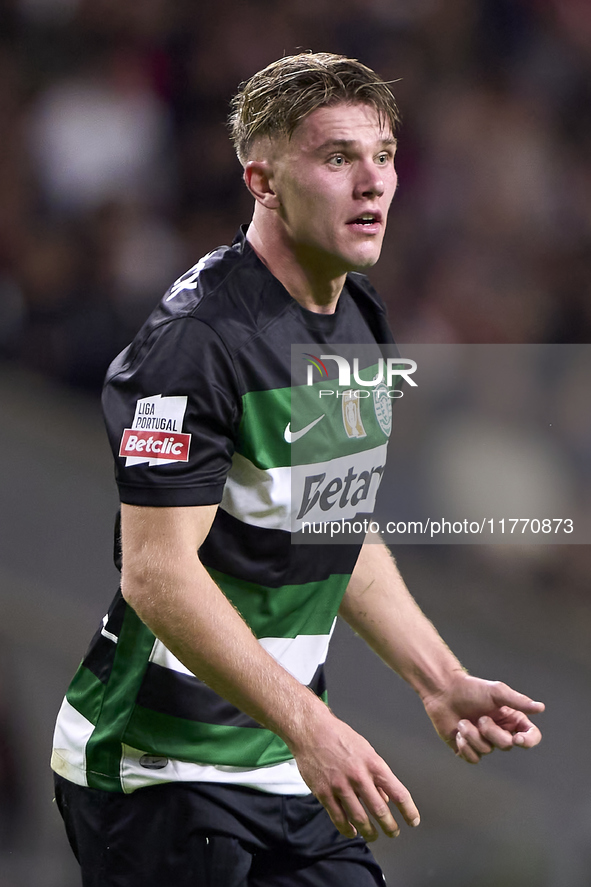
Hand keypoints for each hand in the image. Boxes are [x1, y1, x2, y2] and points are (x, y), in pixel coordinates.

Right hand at [292, 710, 419, 841]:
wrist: (311, 730)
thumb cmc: (340, 737)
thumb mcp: (365, 750)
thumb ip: (376, 775)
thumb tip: (385, 799)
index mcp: (373, 763)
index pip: (398, 792)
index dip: (408, 810)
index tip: (413, 821)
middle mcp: (359, 776)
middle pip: (380, 810)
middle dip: (390, 827)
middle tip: (393, 832)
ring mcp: (340, 785)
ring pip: (360, 818)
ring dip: (369, 832)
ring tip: (373, 836)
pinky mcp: (324, 793)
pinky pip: (338, 818)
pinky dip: (347, 829)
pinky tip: (352, 831)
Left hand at [422, 672, 543, 763]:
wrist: (444, 692)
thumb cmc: (471, 688)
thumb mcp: (496, 691)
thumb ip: (518, 700)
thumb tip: (541, 707)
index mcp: (510, 719)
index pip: (530, 736)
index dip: (529, 741)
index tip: (517, 738)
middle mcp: (500, 732)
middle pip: (506, 745)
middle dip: (491, 732)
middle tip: (480, 717)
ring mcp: (484, 742)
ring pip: (487, 751)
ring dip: (472, 735)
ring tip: (463, 721)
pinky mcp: (468, 749)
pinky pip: (473, 759)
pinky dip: (464, 746)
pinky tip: (458, 732)